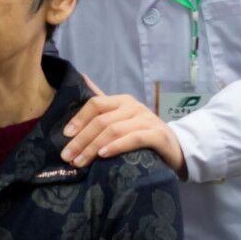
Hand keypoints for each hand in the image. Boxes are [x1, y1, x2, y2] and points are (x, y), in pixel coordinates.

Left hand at [61, 93, 183, 171]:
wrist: (175, 149)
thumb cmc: (142, 134)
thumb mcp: (120, 117)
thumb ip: (101, 102)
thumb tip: (80, 77)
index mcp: (122, 101)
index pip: (95, 104)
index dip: (79, 119)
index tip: (65, 135)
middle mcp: (134, 107)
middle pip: (102, 120)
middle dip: (81, 139)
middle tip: (67, 156)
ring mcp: (147, 120)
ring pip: (114, 130)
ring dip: (93, 147)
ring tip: (80, 161)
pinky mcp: (158, 135)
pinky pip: (134, 138)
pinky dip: (117, 146)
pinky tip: (103, 155)